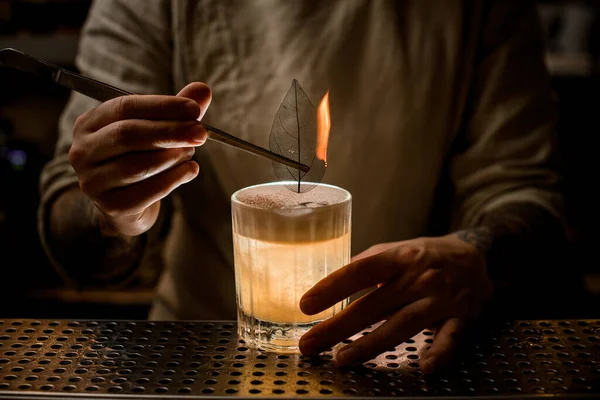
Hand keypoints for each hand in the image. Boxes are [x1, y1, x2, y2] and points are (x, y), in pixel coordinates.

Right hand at [68, 82, 211, 235]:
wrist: (127, 206)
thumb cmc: (140, 159)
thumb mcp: (155, 130)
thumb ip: (176, 111)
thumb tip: (203, 90)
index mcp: (90, 124)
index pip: (125, 107)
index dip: (162, 106)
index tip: (195, 109)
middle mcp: (83, 151)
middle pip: (128, 135)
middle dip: (169, 132)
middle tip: (201, 133)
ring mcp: (92, 181)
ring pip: (136, 166)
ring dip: (171, 157)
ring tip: (191, 152)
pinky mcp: (110, 206)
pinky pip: (146, 192)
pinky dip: (173, 180)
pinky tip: (190, 171)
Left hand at [298, 233, 493, 372]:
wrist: (476, 256)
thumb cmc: (426, 255)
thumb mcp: (397, 249)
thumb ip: (367, 264)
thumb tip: (329, 280)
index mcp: (401, 256)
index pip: (361, 271)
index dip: (333, 287)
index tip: (307, 304)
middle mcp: (419, 277)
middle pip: (374, 304)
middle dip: (338, 327)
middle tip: (309, 343)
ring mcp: (441, 299)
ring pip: (403, 324)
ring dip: (371, 344)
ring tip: (341, 358)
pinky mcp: (461, 318)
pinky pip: (450, 338)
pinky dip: (438, 352)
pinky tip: (424, 366)